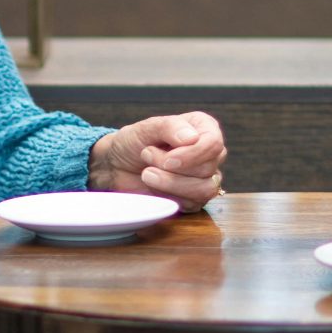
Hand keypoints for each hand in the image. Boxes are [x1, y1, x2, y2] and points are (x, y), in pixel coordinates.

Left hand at [89, 112, 225, 209]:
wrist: (118, 165)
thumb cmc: (134, 142)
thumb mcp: (146, 128)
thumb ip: (169, 127)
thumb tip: (192, 138)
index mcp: (204, 128)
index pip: (214, 144)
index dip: (191, 155)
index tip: (166, 159)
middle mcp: (210, 153)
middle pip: (207, 168)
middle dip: (171, 168)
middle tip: (147, 156)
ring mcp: (206, 177)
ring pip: (204, 190)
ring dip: (170, 184)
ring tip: (147, 173)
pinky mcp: (195, 198)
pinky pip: (193, 204)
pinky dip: (169, 196)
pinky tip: (154, 186)